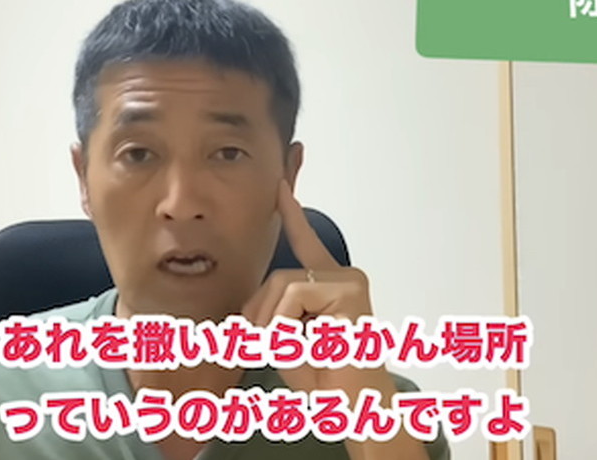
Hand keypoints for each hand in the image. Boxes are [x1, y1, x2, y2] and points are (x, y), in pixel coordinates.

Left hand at [240, 180, 388, 394]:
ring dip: (271, 325)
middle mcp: (344, 276)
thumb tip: (241, 312)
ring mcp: (349, 280)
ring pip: (281, 285)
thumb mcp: (284, 342)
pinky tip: (304, 345)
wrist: (355, 408)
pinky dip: (283, 325)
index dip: (292, 216)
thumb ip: (267, 316)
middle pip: (276, 277)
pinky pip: (292, 296)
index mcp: (331, 286)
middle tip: (268, 350)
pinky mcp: (350, 288)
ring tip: (290, 353)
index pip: (306, 243)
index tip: (280, 188)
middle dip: (260, 315)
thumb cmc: (324, 382)